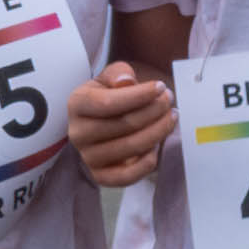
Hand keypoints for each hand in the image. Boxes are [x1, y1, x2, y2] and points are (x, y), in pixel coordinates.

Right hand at [65, 62, 173, 190]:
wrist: (108, 119)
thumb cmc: (113, 94)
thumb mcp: (113, 77)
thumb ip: (119, 73)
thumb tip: (125, 81)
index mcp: (77, 104)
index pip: (108, 103)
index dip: (139, 95)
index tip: (161, 87)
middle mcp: (78, 133)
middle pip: (125, 124)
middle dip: (155, 111)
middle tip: (169, 101)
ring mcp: (88, 157)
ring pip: (131, 147)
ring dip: (159, 131)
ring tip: (171, 117)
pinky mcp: (100, 176)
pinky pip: (128, 176)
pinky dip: (148, 161)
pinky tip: (158, 144)